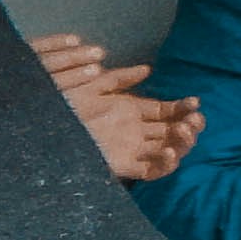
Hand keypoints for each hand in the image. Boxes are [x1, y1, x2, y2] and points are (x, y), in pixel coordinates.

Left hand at [32, 34, 201, 182]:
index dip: (184, 107)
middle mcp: (137, 131)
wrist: (46, 129)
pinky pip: (152, 170)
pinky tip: (168, 151)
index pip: (168, 111)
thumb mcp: (93, 86)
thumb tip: (148, 69)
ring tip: (183, 131)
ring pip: (169, 149)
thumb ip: (120, 78)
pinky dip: (165, 164)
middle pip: (174, 131)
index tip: (194, 102)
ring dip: (183, 142)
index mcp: (133, 111)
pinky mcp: (125, 166)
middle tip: (193, 119)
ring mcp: (133, 149)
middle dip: (190, 125)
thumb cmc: (66, 106)